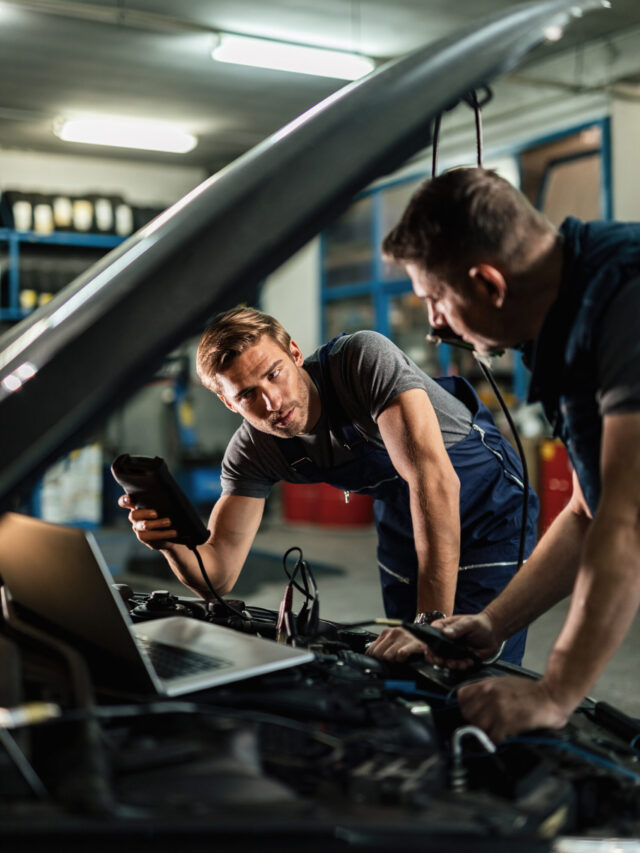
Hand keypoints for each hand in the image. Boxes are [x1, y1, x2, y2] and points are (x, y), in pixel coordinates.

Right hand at [117, 493, 176, 548]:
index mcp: (136, 505)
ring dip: (157, 524)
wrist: (172, 530)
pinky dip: (164, 534)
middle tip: (156, 513)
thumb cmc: (166, 511)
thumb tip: (166, 491)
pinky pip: (151, 536)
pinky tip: (174, 532)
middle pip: (133, 515)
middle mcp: (135, 517)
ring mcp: (138, 528)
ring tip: (169, 522)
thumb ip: (159, 498)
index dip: (124, 500)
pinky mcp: (144, 538)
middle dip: (144, 513)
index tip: (129, 499)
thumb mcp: (163, 503)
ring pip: (144, 526)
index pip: (124, 502)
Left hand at [366, 627, 438, 663]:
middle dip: (384, 659)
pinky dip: (401, 659)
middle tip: (392, 659)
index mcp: (386, 632)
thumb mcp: (392, 641)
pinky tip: (404, 658)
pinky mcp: (413, 644)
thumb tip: (369, 655)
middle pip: (378, 653)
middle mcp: (394, 632)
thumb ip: (381, 646)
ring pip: (388, 656)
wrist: (427, 638)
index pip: (371, 649)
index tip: (380, 660)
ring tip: (399, 658)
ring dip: (393, 660)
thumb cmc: (408, 642)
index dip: (374, 657)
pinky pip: (401, 654)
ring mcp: (404, 637)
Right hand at [430, 612, 501, 668]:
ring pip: (444, 661)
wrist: (494, 634)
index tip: (435, 653)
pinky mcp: (459, 658)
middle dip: (440, 660)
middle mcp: (445, 639)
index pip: (430, 636)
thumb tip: (445, 633)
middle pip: (434, 652)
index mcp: (444, 627)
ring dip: (452, 665)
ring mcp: (452, 650)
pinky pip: (456, 665)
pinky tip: (469, 661)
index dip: (430, 645)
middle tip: (448, 662)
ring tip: (463, 663)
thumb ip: (458, 628)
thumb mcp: (469, 623)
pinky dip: (461, 666)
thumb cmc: (480, 624)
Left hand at [456, 675, 571, 741]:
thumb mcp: (503, 682)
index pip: (461, 696)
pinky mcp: (507, 723)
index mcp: (487, 684)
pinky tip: (503, 735)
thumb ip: (486, 690)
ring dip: (485, 731)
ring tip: (495, 730)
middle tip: (485, 724)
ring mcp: (497, 709)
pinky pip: (492, 737)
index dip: (465, 705)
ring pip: (477, 726)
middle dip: (474, 721)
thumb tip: (473, 702)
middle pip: (467, 713)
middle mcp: (489, 694)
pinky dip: (496, 739)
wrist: (549, 696)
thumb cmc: (527, 690)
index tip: (472, 711)